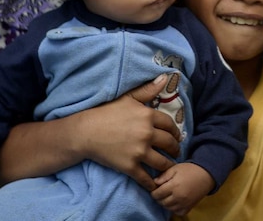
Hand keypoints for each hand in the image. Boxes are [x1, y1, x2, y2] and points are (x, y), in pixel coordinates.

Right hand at [76, 75, 180, 189]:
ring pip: (162, 162)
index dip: (175, 132)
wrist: (85, 132)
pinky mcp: (130, 166)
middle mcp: (147, 133)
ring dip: (168, 165)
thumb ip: (148, 90)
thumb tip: (165, 77)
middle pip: (169, 144)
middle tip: (175, 152)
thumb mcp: (128, 98)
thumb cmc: (106, 113)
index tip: (176, 137)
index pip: (170, 125)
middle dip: (175, 149)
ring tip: (169, 167)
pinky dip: (152, 183)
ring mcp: (139, 151)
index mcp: (148, 115)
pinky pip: (146, 178)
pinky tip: (154, 184)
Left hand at [151, 162, 213, 215]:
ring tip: (167, 196)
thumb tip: (154, 183)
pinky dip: (174, 209)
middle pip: (161, 202)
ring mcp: (184, 204)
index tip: (155, 188)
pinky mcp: (189, 207)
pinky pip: (178, 212)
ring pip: (168, 208)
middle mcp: (178, 197)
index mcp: (173, 186)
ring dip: (165, 203)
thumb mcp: (175, 168)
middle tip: (160, 191)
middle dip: (159, 197)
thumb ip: (164, 176)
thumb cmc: (190, 169)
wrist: (206, 175)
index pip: (157, 194)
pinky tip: (175, 202)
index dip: (153, 191)